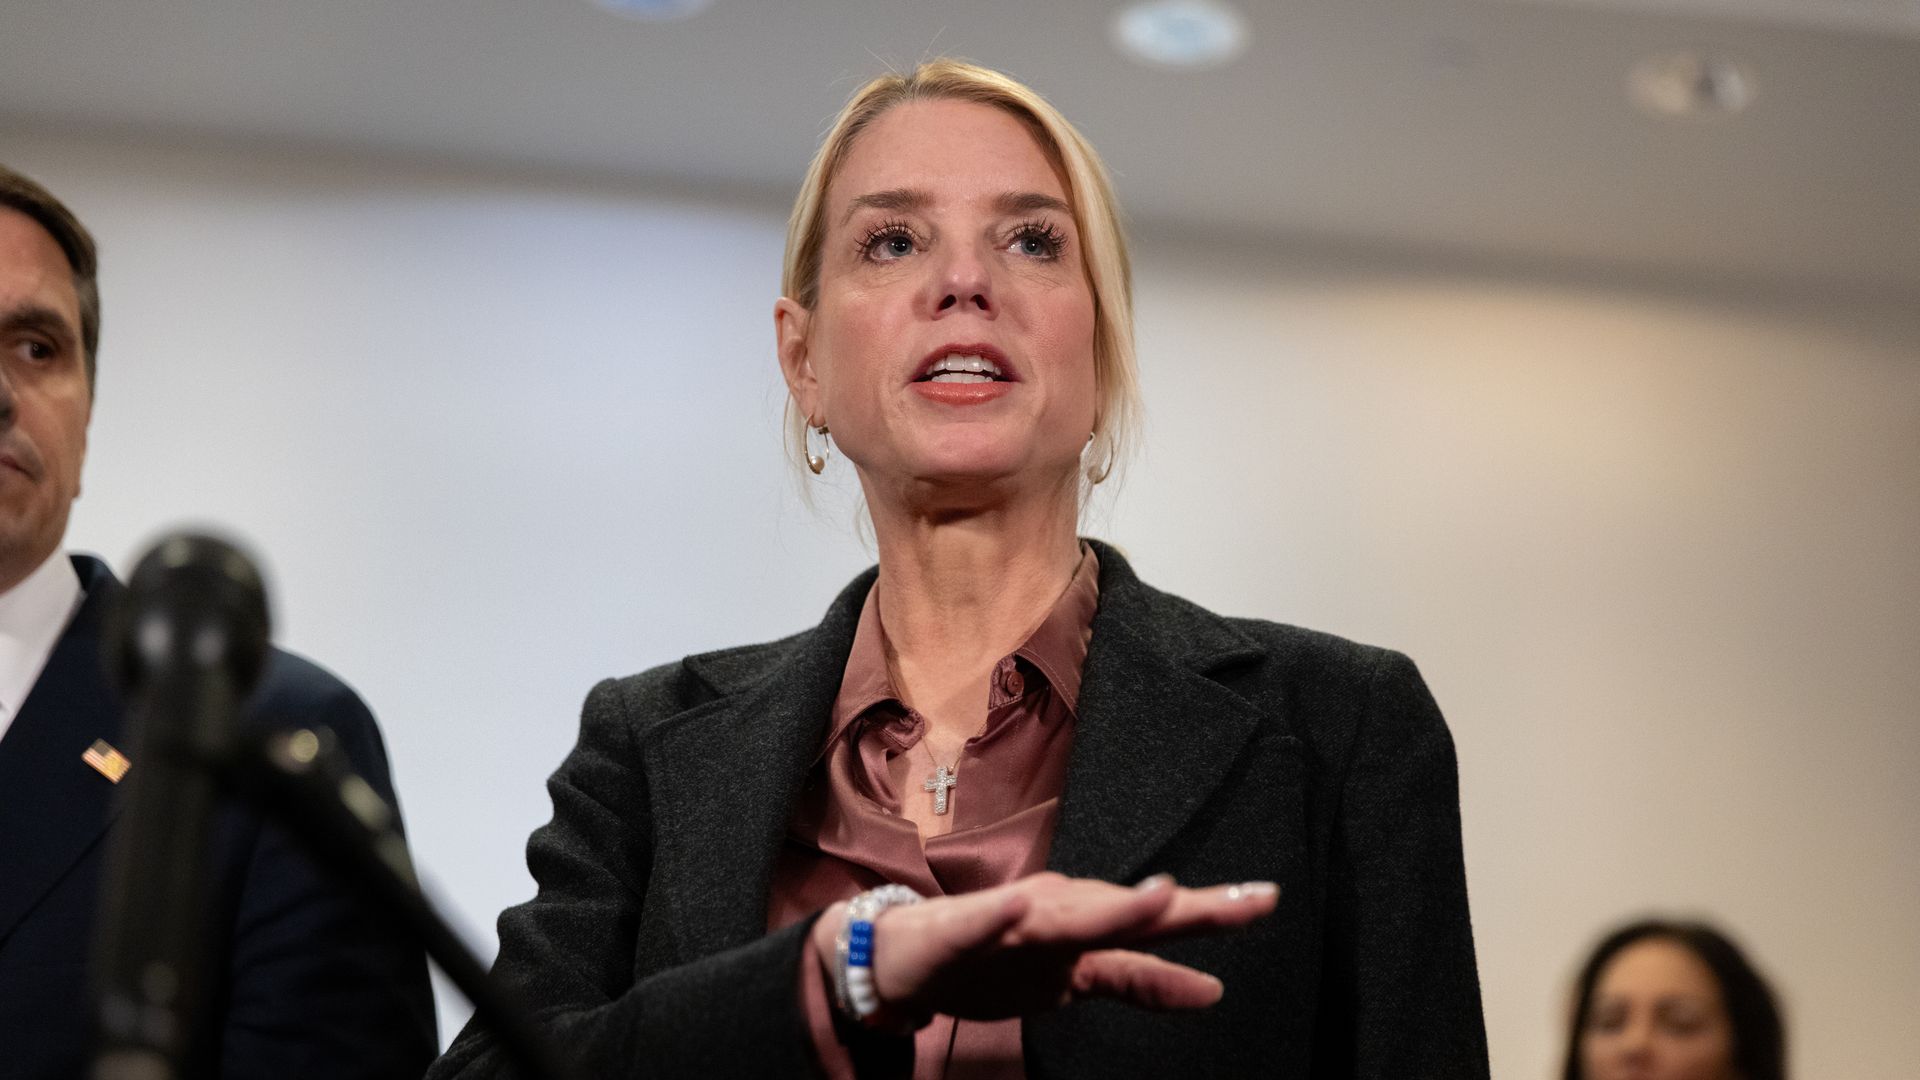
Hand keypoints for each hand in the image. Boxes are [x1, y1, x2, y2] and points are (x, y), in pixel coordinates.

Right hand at [816, 872, 1277, 1024]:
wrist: (903, 955)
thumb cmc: (996, 956)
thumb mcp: (1077, 975)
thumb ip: (1142, 980)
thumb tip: (1215, 991)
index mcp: (1085, 928)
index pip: (1156, 925)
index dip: (1211, 914)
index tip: (1267, 899)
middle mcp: (1055, 915)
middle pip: (1122, 913)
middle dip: (1175, 907)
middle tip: (1236, 900)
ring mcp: (1008, 922)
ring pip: (1063, 915)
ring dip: (1109, 906)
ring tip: (1159, 898)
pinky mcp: (958, 932)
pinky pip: (982, 925)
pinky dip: (1000, 916)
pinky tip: (1020, 906)